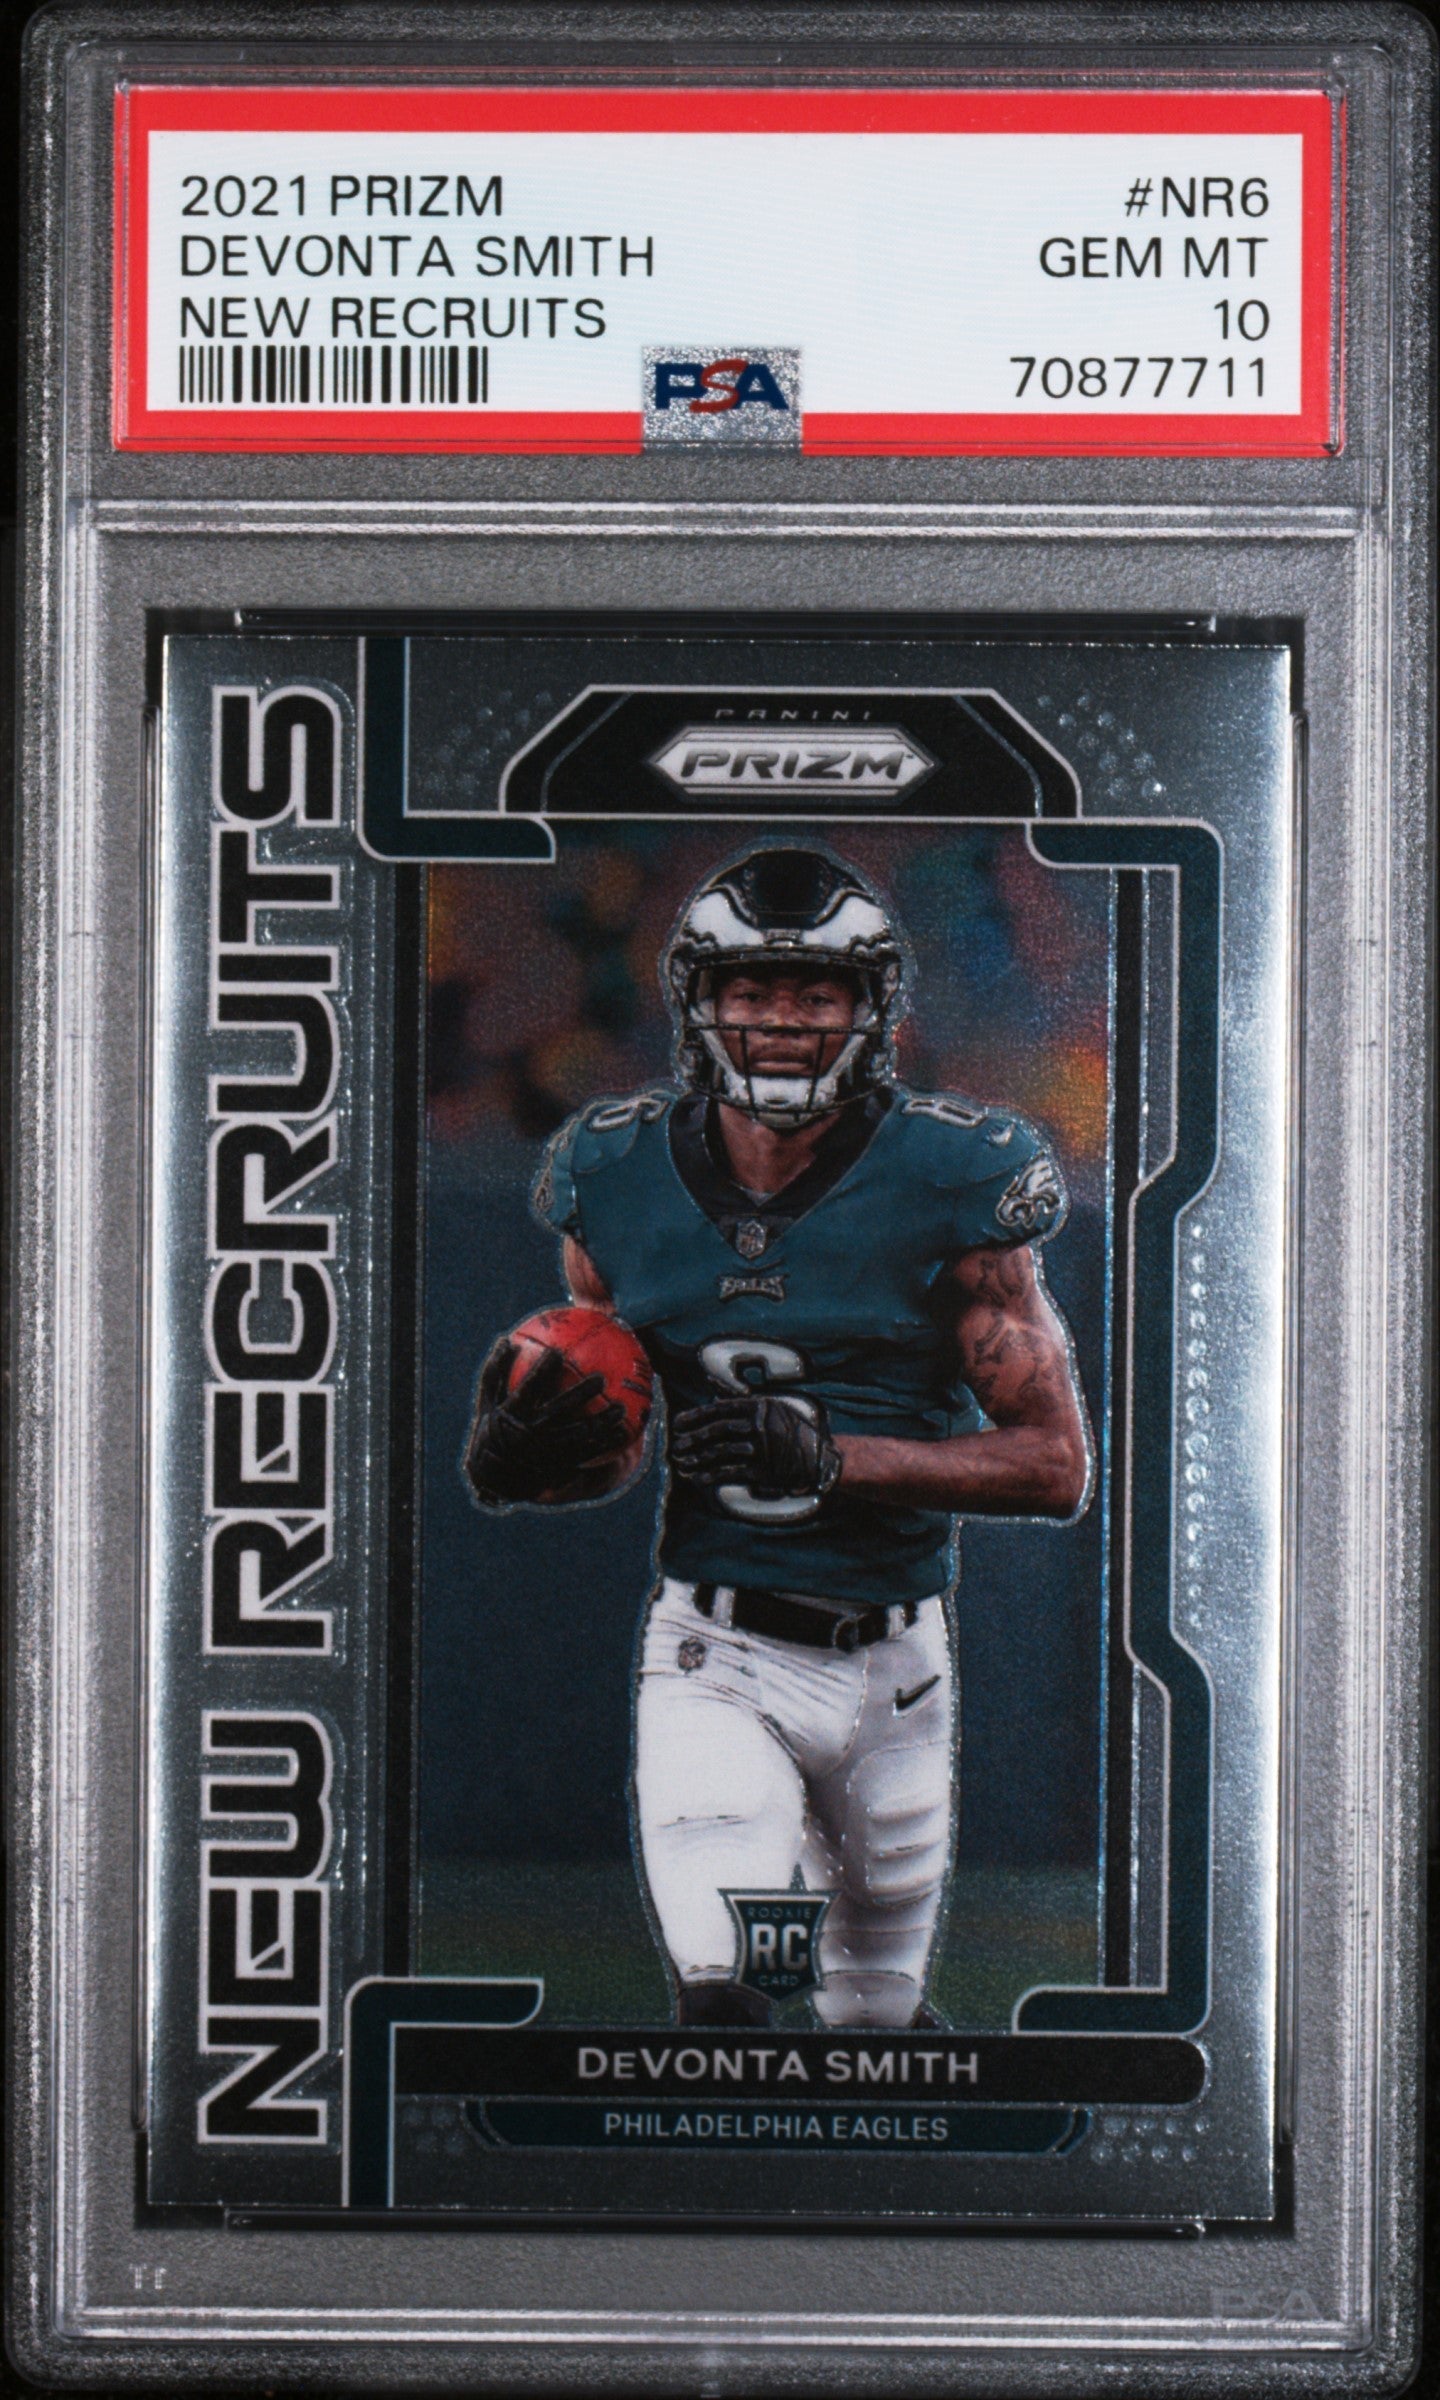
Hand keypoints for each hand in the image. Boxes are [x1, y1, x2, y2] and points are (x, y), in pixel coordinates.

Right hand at [464, 1339, 627, 1507]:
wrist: (496, 1477)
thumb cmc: (492, 1430)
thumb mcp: (486, 1403)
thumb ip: (496, 1372)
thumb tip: (506, 1339)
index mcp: (513, 1415)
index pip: (529, 1388)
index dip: (542, 1370)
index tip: (557, 1352)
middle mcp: (532, 1433)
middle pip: (561, 1410)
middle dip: (581, 1394)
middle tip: (600, 1379)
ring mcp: (547, 1451)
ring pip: (579, 1434)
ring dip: (602, 1422)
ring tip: (621, 1408)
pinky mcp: (559, 1465)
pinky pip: (586, 1454)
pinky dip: (606, 1443)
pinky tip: (624, 1433)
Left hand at [669, 1395, 841, 1500]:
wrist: (821, 1460)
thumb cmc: (794, 1433)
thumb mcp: (775, 1409)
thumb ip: (747, 1404)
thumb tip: (715, 1398)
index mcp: (761, 1407)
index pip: (720, 1409)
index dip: (695, 1416)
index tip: (677, 1423)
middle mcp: (762, 1426)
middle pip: (718, 1431)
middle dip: (692, 1439)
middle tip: (675, 1446)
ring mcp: (764, 1449)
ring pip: (721, 1453)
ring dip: (697, 1459)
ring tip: (682, 1463)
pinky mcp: (765, 1471)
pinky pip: (731, 1472)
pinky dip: (712, 1475)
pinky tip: (698, 1478)